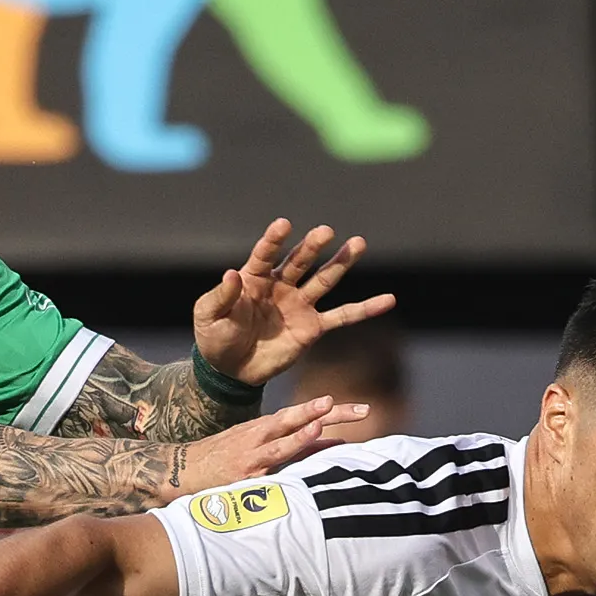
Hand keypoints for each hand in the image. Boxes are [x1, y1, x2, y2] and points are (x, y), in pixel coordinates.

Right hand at [176, 395, 351, 495]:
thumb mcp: (251, 443)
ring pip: (282, 443)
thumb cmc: (221, 459)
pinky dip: (280, 465)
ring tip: (322, 423)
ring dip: (302, 433)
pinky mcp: (242, 477)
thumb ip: (289, 445)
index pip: (303, 416)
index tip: (360, 409)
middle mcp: (261, 437)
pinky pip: (266, 472)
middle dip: (331, 415)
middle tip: (362, 410)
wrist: (180, 469)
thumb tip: (326, 444)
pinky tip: (293, 462)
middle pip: (299, 421)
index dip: (331, 412)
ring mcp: (252, 456)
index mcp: (265, 428)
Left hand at [192, 219, 390, 388]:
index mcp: (253, 278)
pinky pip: (343, 317)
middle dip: (312, 247)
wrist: (230, 370)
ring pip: (324, 280)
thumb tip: (232, 274)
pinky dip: (365, 309)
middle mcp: (280, 286)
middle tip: (326, 231)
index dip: (273, 240)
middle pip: (300, 262)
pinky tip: (388, 300)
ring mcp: (300, 305)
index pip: (265, 254)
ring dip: (341, 263)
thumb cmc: (214, 337)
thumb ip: (220, 295)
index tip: (284, 225)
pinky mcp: (313, 328)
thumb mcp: (208, 315)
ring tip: (358, 243)